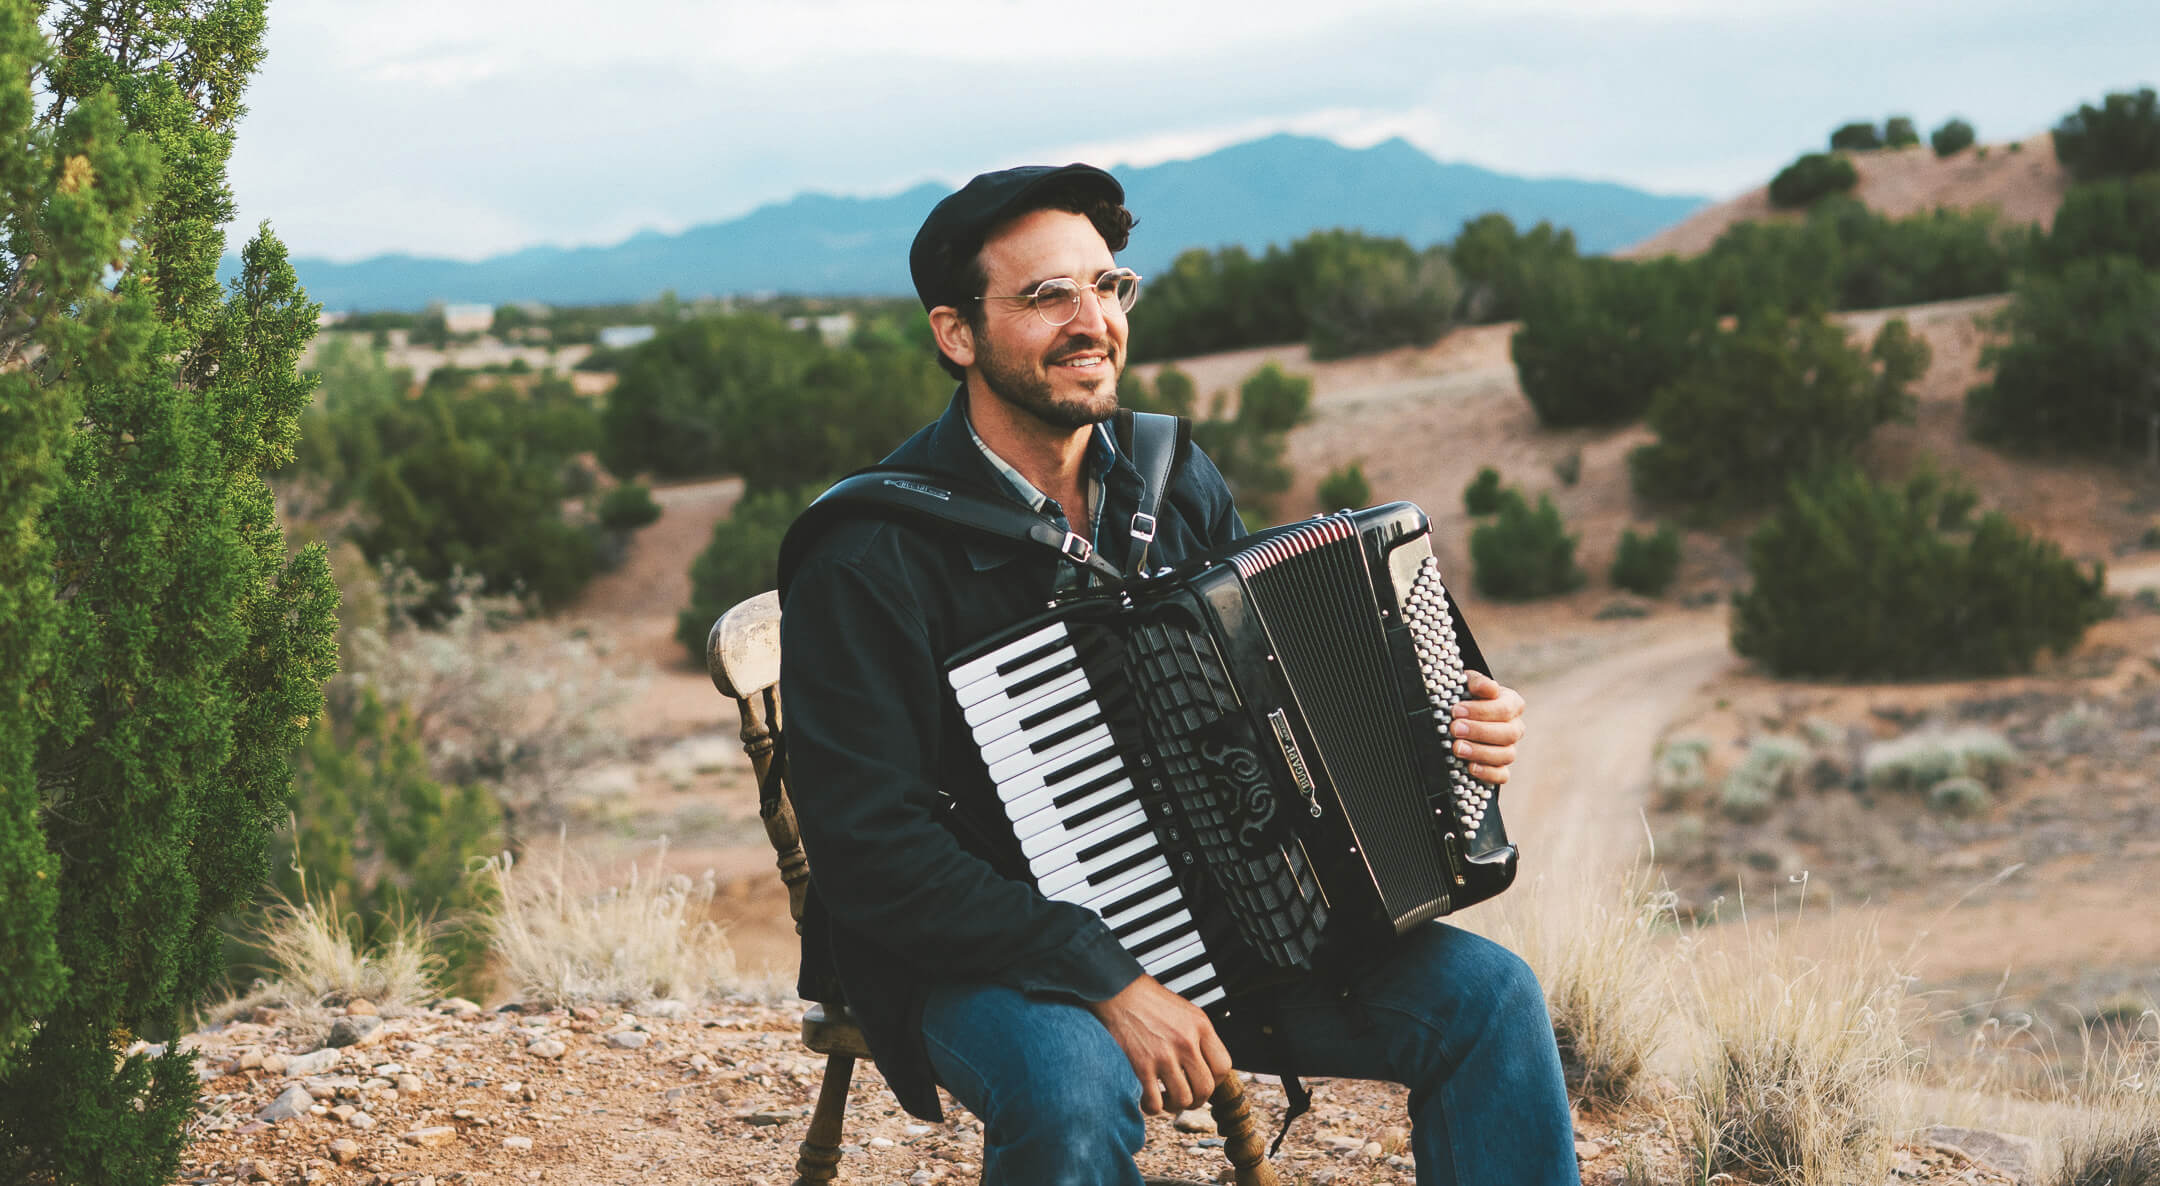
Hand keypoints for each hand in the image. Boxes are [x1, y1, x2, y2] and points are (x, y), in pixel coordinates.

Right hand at [1087, 975, 1231, 1113]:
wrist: (1116, 991)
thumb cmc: (1147, 1000)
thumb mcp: (1184, 1011)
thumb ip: (1197, 1036)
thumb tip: (1205, 1064)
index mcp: (1200, 1026)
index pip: (1223, 1066)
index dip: (1215, 1081)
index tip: (1203, 1082)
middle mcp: (1185, 1041)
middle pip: (1205, 1088)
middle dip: (1196, 1100)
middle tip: (1185, 1097)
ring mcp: (1163, 1055)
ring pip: (1182, 1100)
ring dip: (1174, 1105)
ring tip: (1165, 1097)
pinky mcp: (1140, 1066)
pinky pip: (1154, 1103)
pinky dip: (1151, 1107)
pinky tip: (1146, 1097)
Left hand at [1452, 671, 1525, 783]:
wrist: (1458, 716)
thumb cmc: (1465, 697)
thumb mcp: (1468, 683)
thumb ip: (1478, 682)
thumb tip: (1489, 688)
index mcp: (1512, 704)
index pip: (1505, 709)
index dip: (1481, 711)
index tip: (1456, 711)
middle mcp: (1514, 728)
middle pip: (1508, 734)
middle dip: (1479, 732)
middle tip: (1455, 729)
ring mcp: (1509, 749)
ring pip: (1506, 755)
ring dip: (1480, 752)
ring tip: (1457, 748)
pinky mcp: (1500, 768)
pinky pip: (1502, 776)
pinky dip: (1488, 773)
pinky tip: (1470, 767)